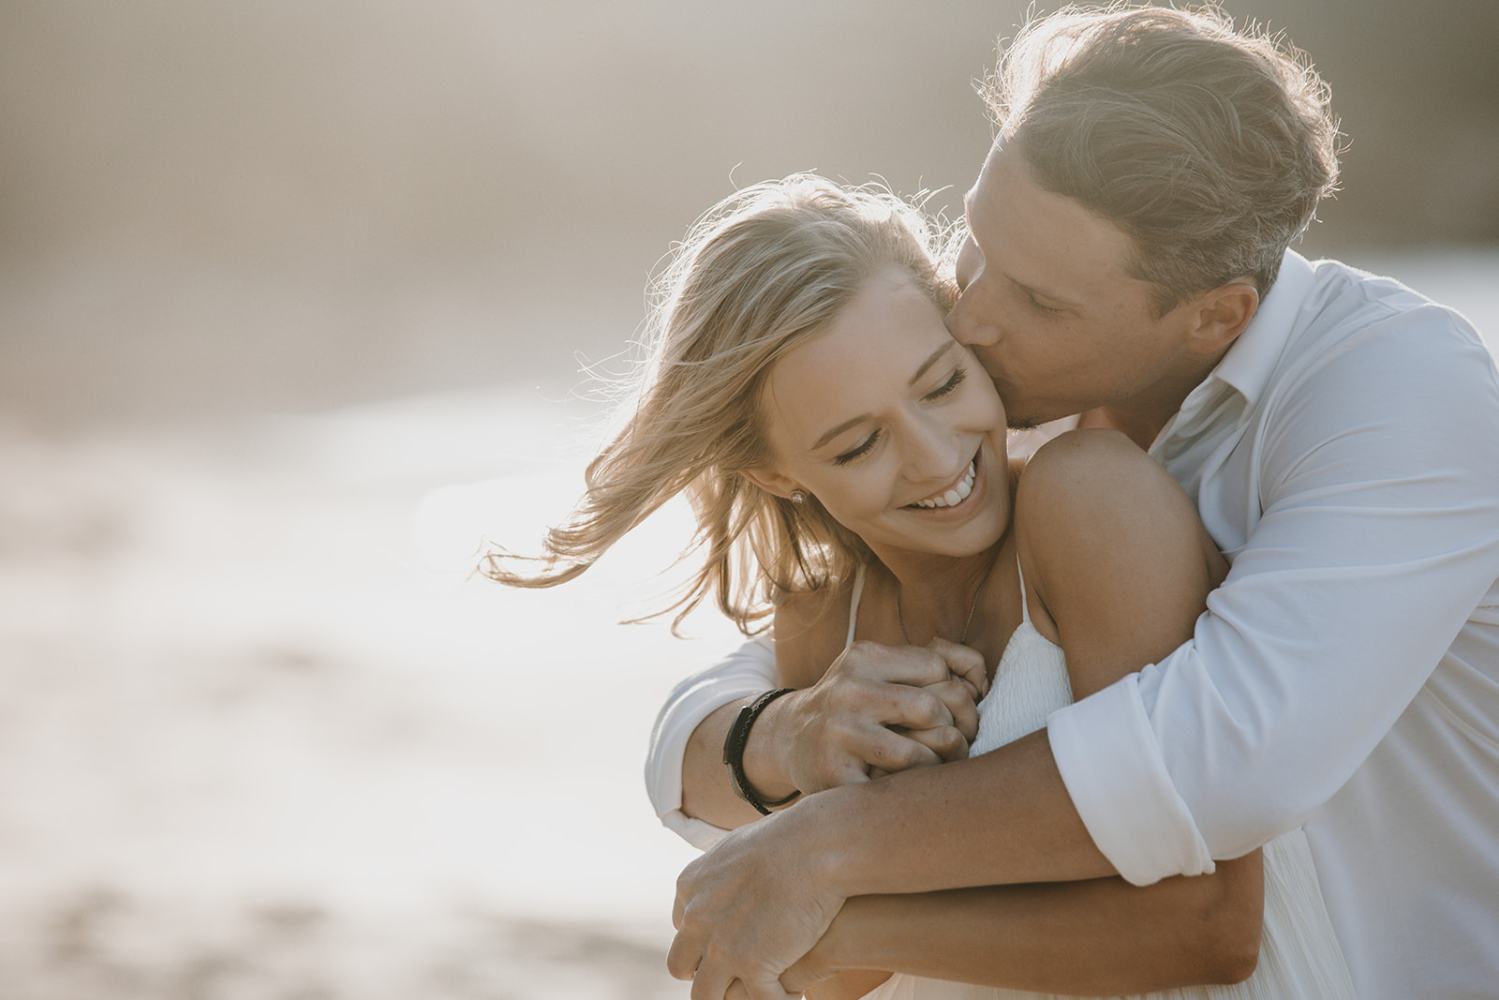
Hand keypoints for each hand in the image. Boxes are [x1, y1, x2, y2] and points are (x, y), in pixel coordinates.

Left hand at [668, 802, 842, 999]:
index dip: (704, 941)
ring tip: (760, 992)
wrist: (813, 846)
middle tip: (737, 975)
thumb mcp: (737, 848)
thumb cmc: (788, 840)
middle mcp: (697, 919)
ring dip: (731, 997)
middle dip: (704, 974)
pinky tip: (793, 996)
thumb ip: (723, 871)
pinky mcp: (752, 965)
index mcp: (690, 887)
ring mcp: (720, 946)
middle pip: (681, 966)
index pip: (683, 928)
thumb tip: (728, 876)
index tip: (728, 944)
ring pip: (705, 996)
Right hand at [762, 637, 987, 791]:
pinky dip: (909, 793)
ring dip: (937, 767)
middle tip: (956, 746)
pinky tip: (905, 787)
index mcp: (864, 657)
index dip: (959, 694)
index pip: (937, 668)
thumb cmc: (854, 705)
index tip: (957, 715)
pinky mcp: (834, 774)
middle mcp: (849, 690)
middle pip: (933, 708)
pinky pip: (895, 790)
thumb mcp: (879, 669)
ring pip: (919, 753)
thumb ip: (934, 661)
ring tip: (933, 768)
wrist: (789, 739)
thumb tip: (983, 678)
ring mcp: (839, 733)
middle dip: (957, 732)